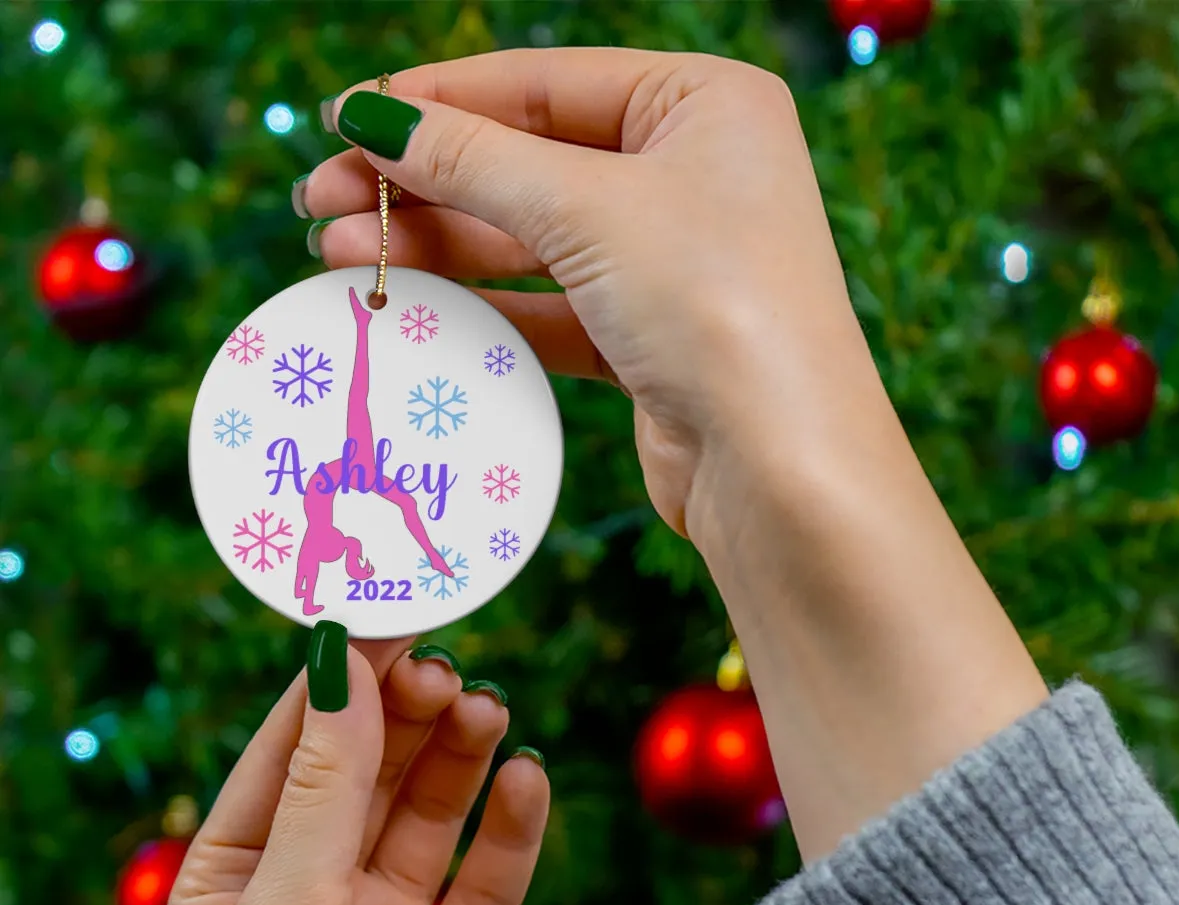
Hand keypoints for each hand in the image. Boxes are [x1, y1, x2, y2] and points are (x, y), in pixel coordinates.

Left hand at [168, 635, 548, 904]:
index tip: (390, 616)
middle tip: (448, 670)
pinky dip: (512, 825)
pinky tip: (527, 781)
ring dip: (461, 756)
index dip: (340, 680)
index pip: (293, 746)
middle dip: (407, 715)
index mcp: (241, 872)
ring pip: (433, 810)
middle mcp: (316, 888)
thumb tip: (342, 664)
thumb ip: (325, 785)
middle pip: (371, 768)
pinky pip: (491, 875)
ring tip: (488, 712)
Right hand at [300, 48, 872, 547]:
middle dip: (422, 182)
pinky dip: (482, 307)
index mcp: (703, 104)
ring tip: (337, 254)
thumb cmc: (713, 304)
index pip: (543, 84)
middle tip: (319, 201)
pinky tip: (409, 305)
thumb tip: (373, 117)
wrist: (779, 466)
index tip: (343, 119)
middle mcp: (692, 175)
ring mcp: (671, 262)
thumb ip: (474, 160)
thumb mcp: (587, 209)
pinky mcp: (649, 340)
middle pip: (528, 162)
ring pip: (531, 240)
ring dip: (436, 246)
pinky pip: (549, 308)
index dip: (436, 100)